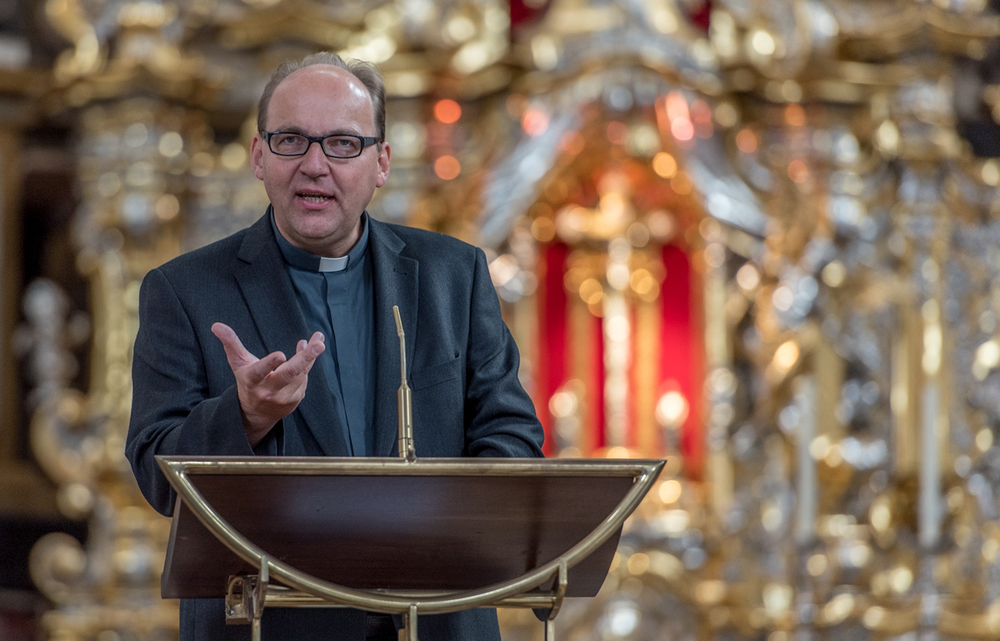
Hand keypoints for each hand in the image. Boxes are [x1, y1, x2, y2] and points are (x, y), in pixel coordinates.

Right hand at [211, 322, 324, 445]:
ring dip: (310, 355)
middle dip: (305, 358)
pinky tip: (309, 351)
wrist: (256, 413)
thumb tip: (216, 325)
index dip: (270, 363)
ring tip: (317, 341)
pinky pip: (305, 377)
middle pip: (290, 373)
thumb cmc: (247, 381)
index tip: (281, 355)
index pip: (260, 372)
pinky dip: (308, 363)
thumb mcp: (238, 363)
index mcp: (252, 380)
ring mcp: (284, 397)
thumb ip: (231, 343)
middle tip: (319, 345)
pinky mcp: (296, 399)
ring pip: (301, 372)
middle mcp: (268, 391)